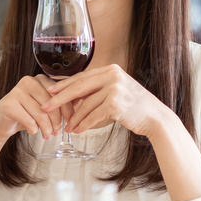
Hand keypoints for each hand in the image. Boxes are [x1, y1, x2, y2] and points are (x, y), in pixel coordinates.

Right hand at [0, 75, 73, 143]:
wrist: (0, 123)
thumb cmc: (24, 114)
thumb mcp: (43, 107)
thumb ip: (57, 104)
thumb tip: (79, 111)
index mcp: (40, 79)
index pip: (60, 94)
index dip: (68, 110)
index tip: (71, 122)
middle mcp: (29, 81)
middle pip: (52, 104)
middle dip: (57, 121)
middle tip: (57, 132)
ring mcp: (17, 91)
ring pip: (41, 114)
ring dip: (46, 128)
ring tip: (47, 135)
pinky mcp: (9, 104)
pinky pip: (29, 121)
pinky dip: (33, 129)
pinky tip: (32, 131)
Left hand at [41, 65, 174, 137]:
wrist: (155, 117)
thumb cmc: (134, 107)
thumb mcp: (115, 91)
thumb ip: (97, 89)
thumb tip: (72, 96)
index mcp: (110, 70)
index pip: (81, 77)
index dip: (63, 85)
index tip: (49, 92)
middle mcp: (112, 75)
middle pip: (78, 87)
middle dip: (59, 99)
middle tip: (46, 107)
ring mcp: (114, 89)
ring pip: (85, 105)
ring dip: (73, 118)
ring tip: (66, 127)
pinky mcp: (116, 104)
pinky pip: (93, 115)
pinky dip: (83, 124)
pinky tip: (77, 130)